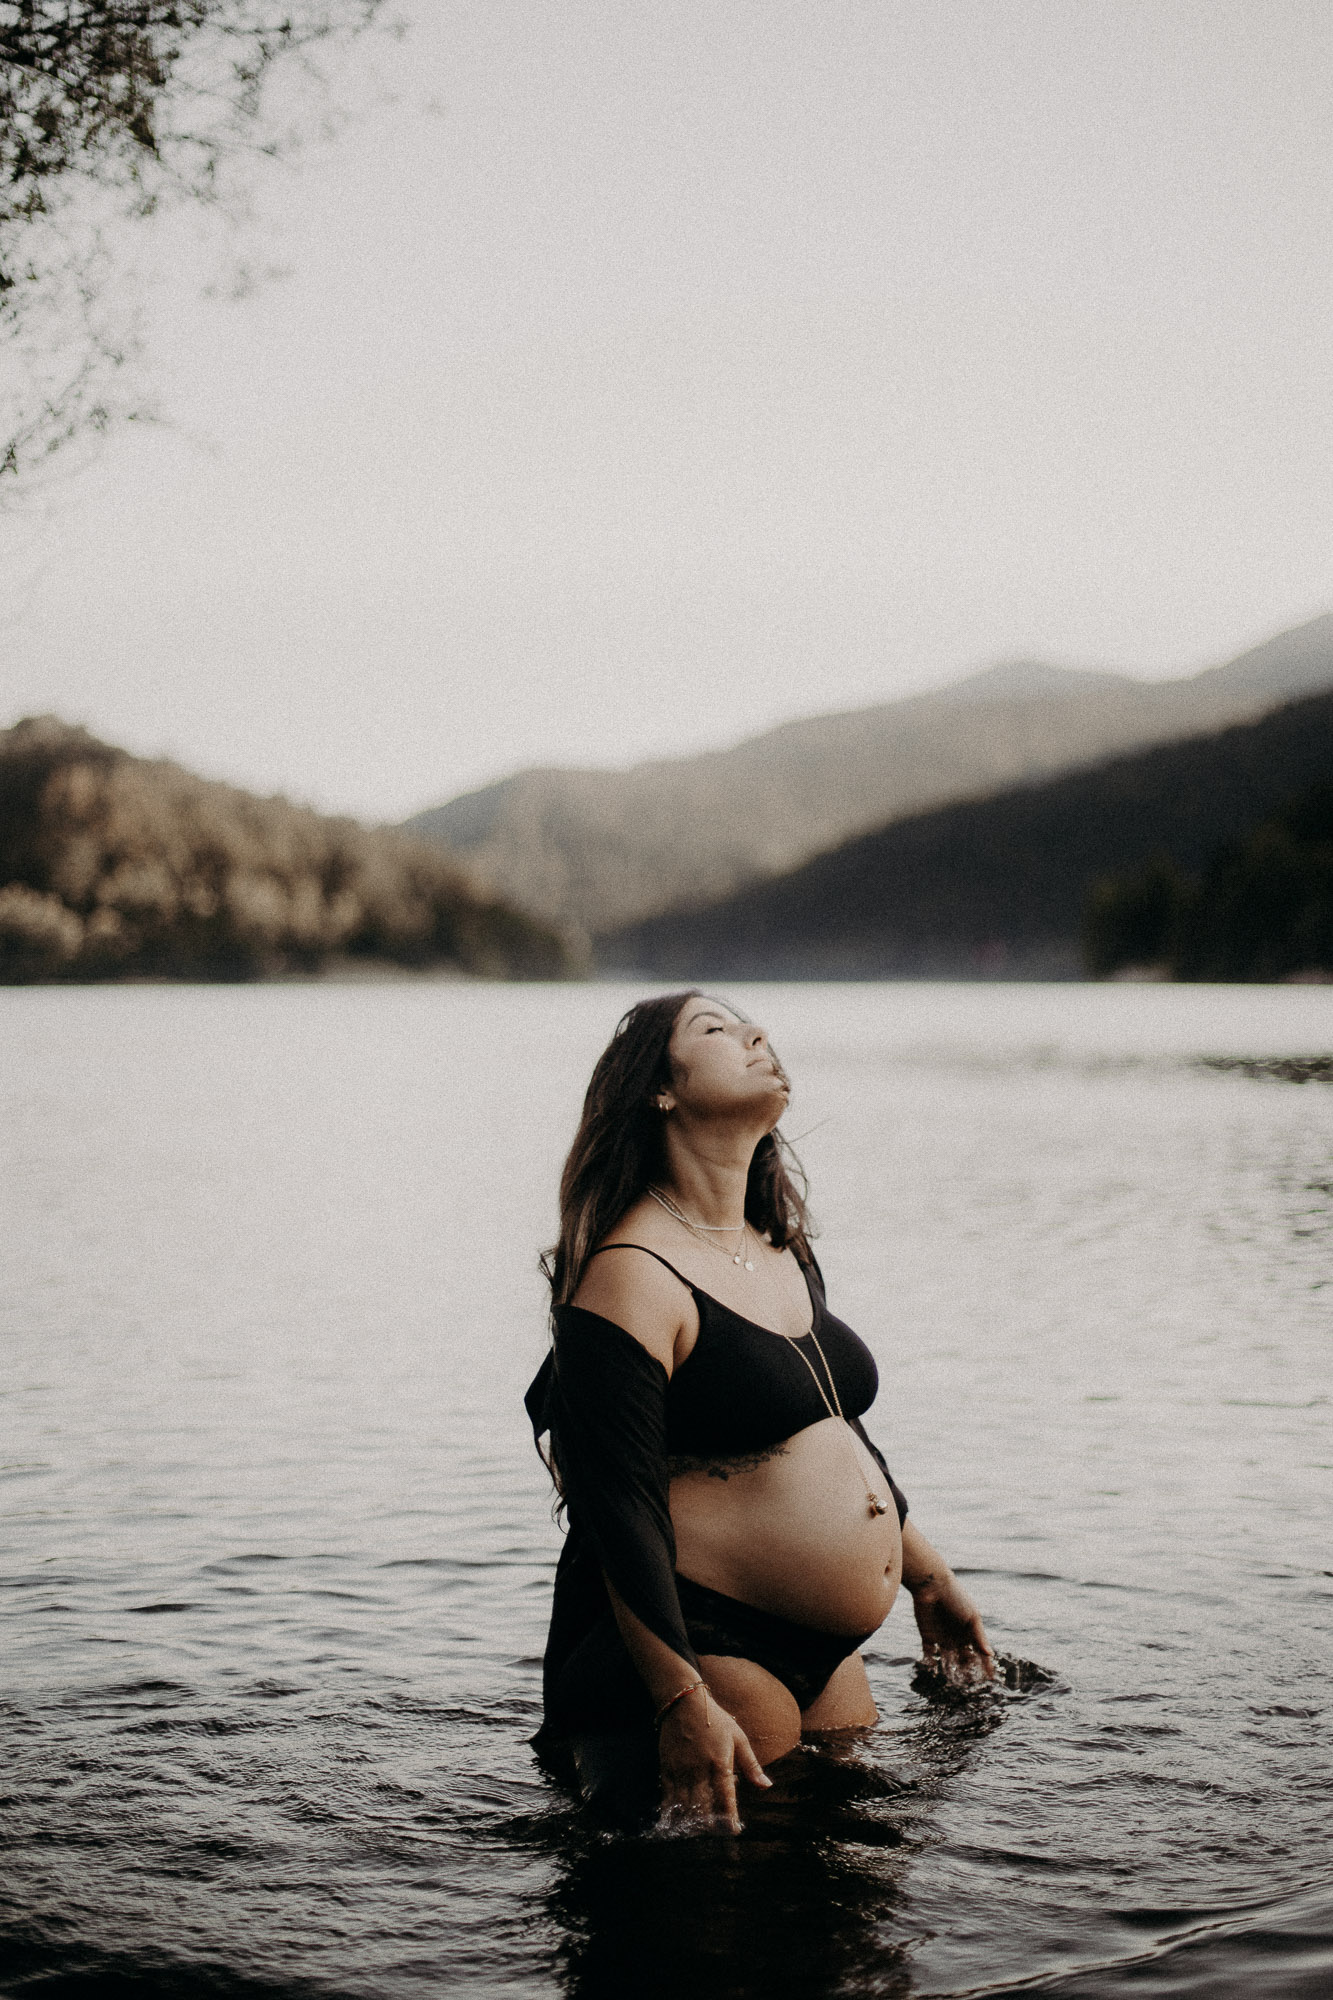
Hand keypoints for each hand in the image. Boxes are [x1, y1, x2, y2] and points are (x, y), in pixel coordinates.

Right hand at [656, 1683, 771, 1832]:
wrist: (684, 1702)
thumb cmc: (716, 1719)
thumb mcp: (738, 1737)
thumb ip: (751, 1765)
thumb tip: (766, 1785)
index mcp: (719, 1762)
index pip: (726, 1797)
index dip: (730, 1817)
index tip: (734, 1830)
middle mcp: (699, 1769)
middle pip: (703, 1806)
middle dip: (710, 1824)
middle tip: (716, 1835)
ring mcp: (681, 1769)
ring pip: (685, 1804)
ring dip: (692, 1821)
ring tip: (699, 1832)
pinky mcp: (667, 1767)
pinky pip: (668, 1794)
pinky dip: (672, 1810)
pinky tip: (676, 1820)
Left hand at [910, 1569, 995, 1686]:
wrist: (932, 1585)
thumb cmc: (957, 1598)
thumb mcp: (972, 1617)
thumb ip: (979, 1637)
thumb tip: (990, 1655)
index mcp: (970, 1631)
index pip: (979, 1652)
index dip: (985, 1665)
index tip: (991, 1678)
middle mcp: (957, 1637)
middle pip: (964, 1659)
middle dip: (968, 1671)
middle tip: (971, 1685)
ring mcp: (942, 1638)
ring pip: (948, 1660)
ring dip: (951, 1671)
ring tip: (955, 1683)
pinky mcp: (927, 1637)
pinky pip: (929, 1655)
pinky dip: (931, 1663)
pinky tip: (934, 1670)